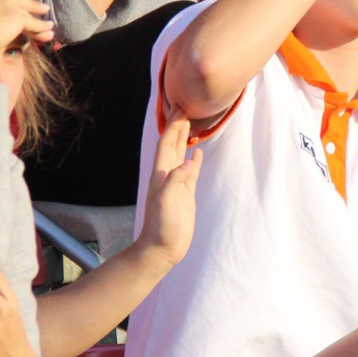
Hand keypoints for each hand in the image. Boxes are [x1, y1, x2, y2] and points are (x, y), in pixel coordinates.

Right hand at [0, 0, 53, 83]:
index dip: (12, 6)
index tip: (19, 10)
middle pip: (19, 4)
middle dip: (32, 9)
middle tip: (43, 12)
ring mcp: (8, 5)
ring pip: (29, 15)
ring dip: (41, 23)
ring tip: (50, 28)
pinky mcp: (17, 18)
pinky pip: (35, 25)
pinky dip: (43, 30)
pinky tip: (50, 34)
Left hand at [134, 109, 203, 269]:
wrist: (162, 249)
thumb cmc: (161, 227)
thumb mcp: (168, 202)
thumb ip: (177, 180)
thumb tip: (188, 159)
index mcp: (161, 174)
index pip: (166, 144)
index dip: (172, 126)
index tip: (180, 108)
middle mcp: (167, 176)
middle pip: (172, 144)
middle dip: (177, 126)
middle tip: (185, 107)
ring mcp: (177, 185)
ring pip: (180, 155)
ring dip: (184, 139)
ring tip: (190, 124)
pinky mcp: (185, 195)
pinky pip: (190, 172)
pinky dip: (193, 160)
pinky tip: (197, 153)